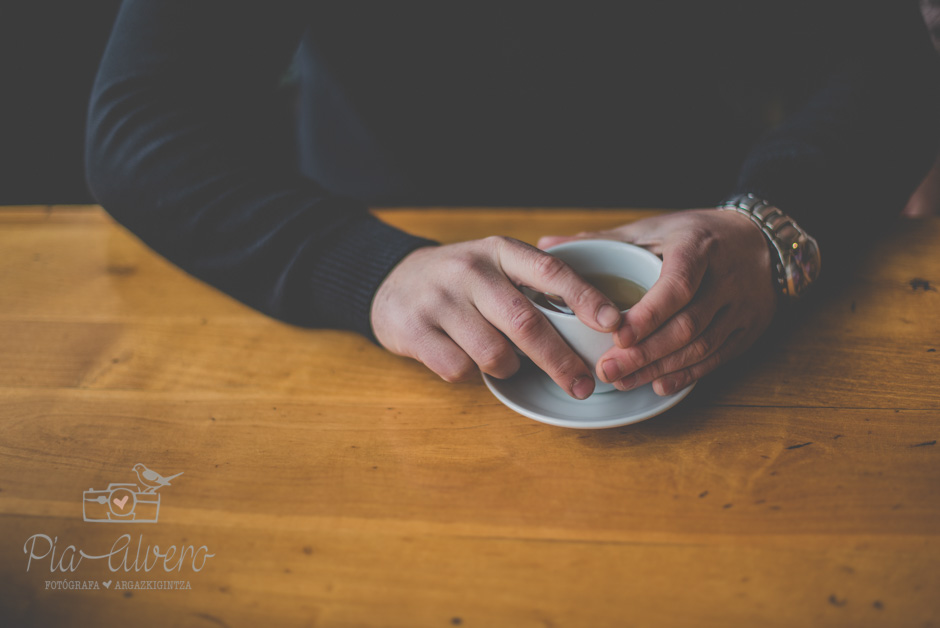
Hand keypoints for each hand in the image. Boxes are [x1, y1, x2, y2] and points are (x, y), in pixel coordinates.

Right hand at [370, 236, 622, 398]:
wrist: (391, 280)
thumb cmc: (460, 281)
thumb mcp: (495, 263)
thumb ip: (534, 283)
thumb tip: (597, 325)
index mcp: (499, 250)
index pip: (551, 271)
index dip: (585, 298)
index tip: (613, 324)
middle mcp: (470, 271)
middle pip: (526, 322)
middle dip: (561, 360)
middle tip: (583, 385)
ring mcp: (440, 300)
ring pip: (494, 354)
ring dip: (509, 368)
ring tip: (505, 361)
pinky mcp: (415, 330)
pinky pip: (460, 369)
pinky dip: (472, 374)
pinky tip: (466, 358)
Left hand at [538, 209, 777, 395]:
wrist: (759, 240)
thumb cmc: (693, 234)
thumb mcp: (651, 227)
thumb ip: (600, 240)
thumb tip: (545, 245)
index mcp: (697, 247)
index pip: (676, 285)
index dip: (648, 315)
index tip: (616, 335)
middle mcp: (724, 278)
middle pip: (687, 324)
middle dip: (645, 352)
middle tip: (607, 370)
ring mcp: (740, 307)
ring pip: (702, 346)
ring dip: (660, 368)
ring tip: (623, 382)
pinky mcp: (747, 329)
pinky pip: (717, 358)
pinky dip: (687, 374)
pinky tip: (658, 385)